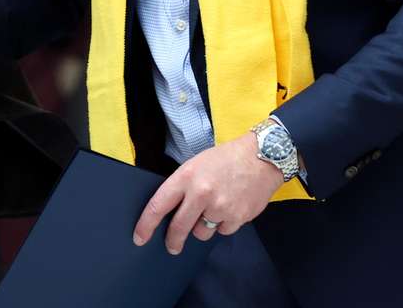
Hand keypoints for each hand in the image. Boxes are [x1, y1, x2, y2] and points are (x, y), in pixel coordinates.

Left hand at [133, 133, 282, 254]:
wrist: (262, 157)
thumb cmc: (226, 159)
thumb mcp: (196, 164)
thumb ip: (183, 186)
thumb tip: (170, 211)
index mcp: (187, 176)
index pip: (158, 205)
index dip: (146, 224)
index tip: (140, 237)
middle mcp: (201, 193)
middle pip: (179, 227)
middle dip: (173, 240)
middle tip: (172, 246)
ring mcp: (220, 207)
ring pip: (201, 232)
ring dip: (203, 227)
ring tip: (213, 208)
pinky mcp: (237, 217)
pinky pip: (222, 231)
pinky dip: (223, 224)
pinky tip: (230, 208)